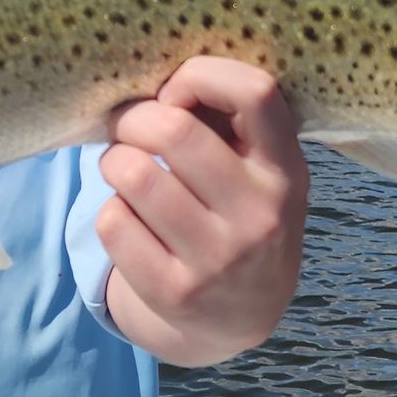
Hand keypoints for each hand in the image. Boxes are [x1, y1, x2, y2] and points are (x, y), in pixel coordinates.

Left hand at [98, 56, 308, 366]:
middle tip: (127, 128)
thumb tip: (162, 76)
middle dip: (134, 118)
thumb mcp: (260, 173)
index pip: (256, 92)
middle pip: (174, 130)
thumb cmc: (240, 218)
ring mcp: (218, 260)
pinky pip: (112, 221)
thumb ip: (229, 122)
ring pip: (133, 173)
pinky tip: (129, 219)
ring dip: (113, 162)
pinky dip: (110, 210)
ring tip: (122, 169)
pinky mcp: (174, 293)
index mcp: (286, 171)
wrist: (238, 320)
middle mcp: (260, 216)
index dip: (200, 77)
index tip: (176, 96)